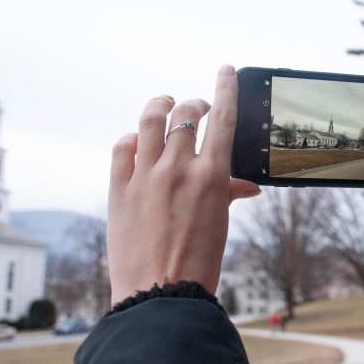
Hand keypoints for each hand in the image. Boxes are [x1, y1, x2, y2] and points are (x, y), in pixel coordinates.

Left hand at [106, 65, 260, 304]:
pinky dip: (132, 138)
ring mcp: (145, 176)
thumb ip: (229, 193)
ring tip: (164, 104)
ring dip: (160, 105)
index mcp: (212, 176)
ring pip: (150, 120)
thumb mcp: (220, 223)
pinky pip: (122, 147)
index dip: (226, 89)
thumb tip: (245, 185)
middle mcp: (178, 168)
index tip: (226, 70)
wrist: (161, 294)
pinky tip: (138, 142)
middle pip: (185, 114)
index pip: (223, 119)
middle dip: (194, 104)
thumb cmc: (199, 263)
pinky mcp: (118, 189)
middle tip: (197, 108)